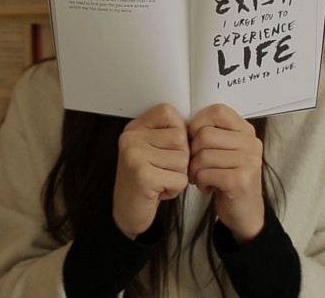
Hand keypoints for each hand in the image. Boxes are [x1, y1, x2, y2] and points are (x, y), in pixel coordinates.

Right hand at [113, 104, 189, 238]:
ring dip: (178, 175)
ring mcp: (135, 156)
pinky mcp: (143, 176)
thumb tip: (197, 126)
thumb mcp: (153, 149)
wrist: (127, 211)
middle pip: (180, 138)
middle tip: (162, 171)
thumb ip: (169, 134)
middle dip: (181, 159)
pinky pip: (180, 178)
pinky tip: (159, 191)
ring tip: (160, 180)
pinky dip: (175, 189)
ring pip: (183, 159)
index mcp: (135, 128)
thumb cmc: (145, 180)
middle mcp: (131, 138)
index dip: (178, 131)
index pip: (168, 112)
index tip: (168, 149)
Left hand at [188, 104, 264, 244]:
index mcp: (246, 131)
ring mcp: (248, 161)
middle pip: (205, 135)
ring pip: (202, 155)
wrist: (245, 212)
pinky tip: (207, 187)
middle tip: (194, 165)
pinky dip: (200, 182)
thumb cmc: (228, 177)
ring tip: (200, 177)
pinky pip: (205, 173)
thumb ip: (213, 133)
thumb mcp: (226, 150)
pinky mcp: (240, 180)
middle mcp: (251, 143)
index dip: (198, 123)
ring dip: (194, 170)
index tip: (193, 139)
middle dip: (192, 152)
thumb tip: (182, 122)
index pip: (217, 111)